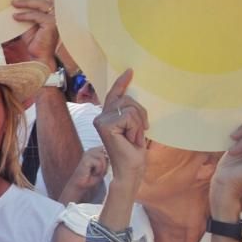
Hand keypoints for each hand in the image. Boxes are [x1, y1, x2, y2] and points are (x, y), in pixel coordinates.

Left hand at [11, 0, 58, 69]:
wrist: (38, 58)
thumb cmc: (34, 42)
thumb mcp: (28, 24)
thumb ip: (26, 13)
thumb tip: (12, 3)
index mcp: (54, 11)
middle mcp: (59, 12)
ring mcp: (57, 18)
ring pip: (40, 3)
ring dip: (25, 2)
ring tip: (13, 3)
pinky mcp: (52, 24)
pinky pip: (36, 16)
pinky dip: (25, 15)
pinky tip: (15, 17)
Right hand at [69, 146, 108, 191]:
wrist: (81, 186)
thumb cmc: (93, 177)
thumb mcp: (104, 167)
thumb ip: (107, 159)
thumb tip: (108, 155)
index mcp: (95, 151)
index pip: (108, 150)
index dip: (108, 159)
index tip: (102, 168)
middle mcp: (90, 150)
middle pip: (106, 152)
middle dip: (106, 164)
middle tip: (98, 171)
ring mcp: (87, 154)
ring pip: (103, 157)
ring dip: (102, 168)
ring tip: (95, 172)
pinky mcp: (85, 159)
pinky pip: (99, 163)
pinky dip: (98, 171)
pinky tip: (92, 174)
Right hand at [93, 70, 148, 184]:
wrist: (130, 170)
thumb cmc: (134, 152)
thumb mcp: (135, 127)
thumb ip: (131, 113)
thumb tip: (134, 96)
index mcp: (107, 117)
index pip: (114, 95)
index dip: (122, 82)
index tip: (130, 71)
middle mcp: (101, 117)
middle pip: (127, 99)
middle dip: (140, 114)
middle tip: (140, 132)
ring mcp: (101, 121)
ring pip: (130, 108)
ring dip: (138, 124)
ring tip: (134, 138)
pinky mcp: (105, 125)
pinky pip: (129, 117)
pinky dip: (136, 129)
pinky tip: (131, 140)